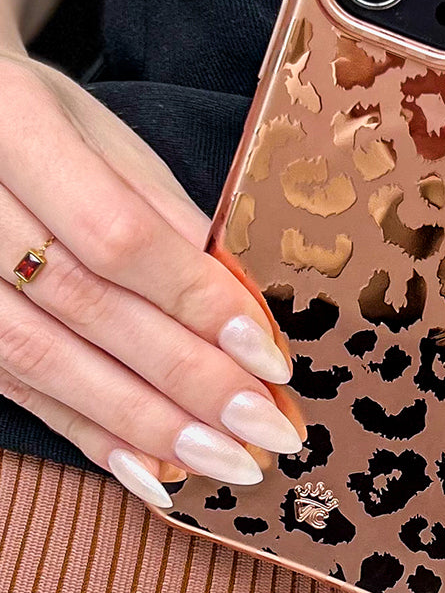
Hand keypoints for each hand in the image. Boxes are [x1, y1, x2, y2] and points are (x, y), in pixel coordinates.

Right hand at [0, 44, 301, 508]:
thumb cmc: (50, 124)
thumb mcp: (112, 144)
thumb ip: (172, 220)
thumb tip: (246, 307)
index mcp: (16, 128)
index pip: (119, 236)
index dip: (198, 302)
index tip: (271, 358)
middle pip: (85, 308)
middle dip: (186, 379)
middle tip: (266, 431)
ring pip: (44, 360)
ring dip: (145, 422)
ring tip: (226, 461)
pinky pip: (17, 389)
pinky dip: (91, 433)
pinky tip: (155, 467)